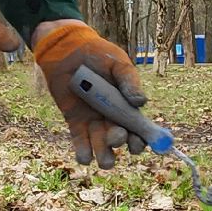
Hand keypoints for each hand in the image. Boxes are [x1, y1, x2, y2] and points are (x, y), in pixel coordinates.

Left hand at [32, 21, 147, 167]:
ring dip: (104, 155)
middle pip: (121, 139)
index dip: (143, 139)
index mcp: (127, 105)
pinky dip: (83, 152)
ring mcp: (93, 120)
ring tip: (105, 160)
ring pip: (101, 146)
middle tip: (118, 138)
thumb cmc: (98, 54)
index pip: (139, 127)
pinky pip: (80, 141)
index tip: (143, 144)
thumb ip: (129, 82)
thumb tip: (141, 102)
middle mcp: (112, 117)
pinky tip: (85, 157)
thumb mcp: (118, 64)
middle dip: (121, 143)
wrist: (68, 50)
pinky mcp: (75, 121)